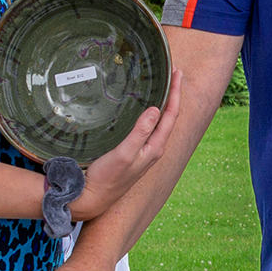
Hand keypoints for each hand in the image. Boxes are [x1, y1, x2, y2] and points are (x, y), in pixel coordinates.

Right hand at [66, 69, 185, 222]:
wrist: (94, 197)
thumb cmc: (108, 178)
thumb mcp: (125, 153)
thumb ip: (141, 132)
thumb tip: (156, 110)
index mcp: (155, 148)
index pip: (171, 115)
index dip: (175, 93)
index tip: (177, 72)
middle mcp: (154, 149)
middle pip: (169, 117)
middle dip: (173, 94)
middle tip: (174, 73)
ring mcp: (145, 151)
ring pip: (160, 122)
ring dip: (164, 102)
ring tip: (165, 85)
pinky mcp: (134, 152)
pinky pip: (149, 127)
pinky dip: (151, 112)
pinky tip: (145, 107)